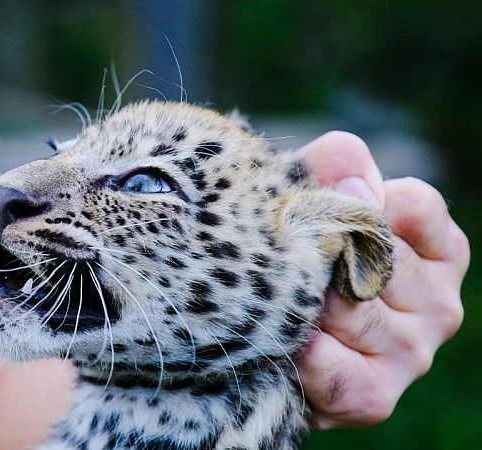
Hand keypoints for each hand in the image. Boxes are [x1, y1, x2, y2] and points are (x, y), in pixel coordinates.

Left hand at [296, 132, 468, 428]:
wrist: (259, 338)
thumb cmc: (293, 252)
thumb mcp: (310, 193)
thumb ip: (334, 166)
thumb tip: (353, 183)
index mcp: (439, 250)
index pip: (412, 205)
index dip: (349, 203)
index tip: (310, 210)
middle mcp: (440, 303)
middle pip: (376, 257)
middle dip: (317, 256)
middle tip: (282, 264)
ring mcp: (413, 353)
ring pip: (349, 307)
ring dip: (301, 303)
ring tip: (280, 304)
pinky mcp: (376, 396)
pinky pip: (331, 365)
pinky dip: (300, 350)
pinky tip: (289, 343)